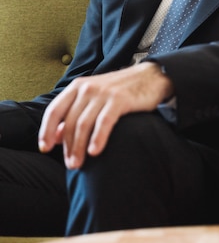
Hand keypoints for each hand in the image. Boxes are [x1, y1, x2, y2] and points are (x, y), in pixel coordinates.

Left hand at [38, 62, 173, 168]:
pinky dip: (98, 138)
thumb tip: (56, 137)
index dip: (46, 131)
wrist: (150, 77)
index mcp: (77, 86)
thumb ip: (75, 113)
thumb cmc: (120, 91)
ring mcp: (103, 93)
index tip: (44, 149)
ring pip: (84, 124)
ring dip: (79, 147)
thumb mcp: (94, 98)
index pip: (54, 110)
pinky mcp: (119, 99)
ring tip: (79, 164)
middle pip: (70, 122)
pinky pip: (104, 122)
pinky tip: (95, 152)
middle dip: (67, 146)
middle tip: (71, 165)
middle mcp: (87, 88)